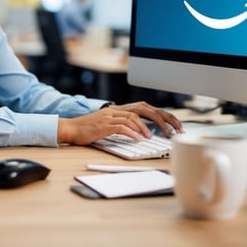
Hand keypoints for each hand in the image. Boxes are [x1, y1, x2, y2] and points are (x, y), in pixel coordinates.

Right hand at [56, 101, 181, 144]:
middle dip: (162, 119)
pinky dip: (131, 132)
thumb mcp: (110, 124)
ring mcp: (110, 116)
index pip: (147, 107)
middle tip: (174, 131)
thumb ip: (124, 124)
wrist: (71, 128)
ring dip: (146, 128)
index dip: (163, 115)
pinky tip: (138, 139)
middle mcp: (117, 110)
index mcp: (121, 109)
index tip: (175, 125)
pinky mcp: (103, 125)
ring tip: (153, 137)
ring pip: (134, 117)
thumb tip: (142, 132)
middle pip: (145, 109)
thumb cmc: (89, 129)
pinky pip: (121, 127)